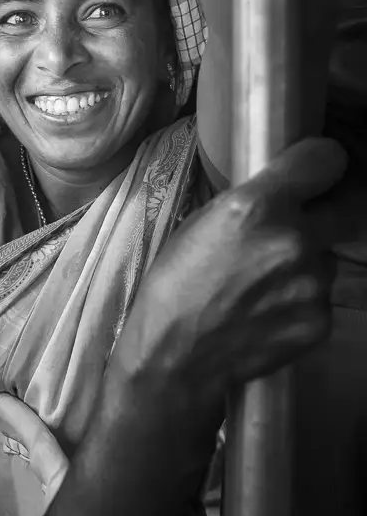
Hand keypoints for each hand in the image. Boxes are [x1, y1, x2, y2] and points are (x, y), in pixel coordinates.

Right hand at [114, 137, 347, 414]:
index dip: (317, 166)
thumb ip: (249, 204)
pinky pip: (320, 297)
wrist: (174, 356)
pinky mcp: (321, 321)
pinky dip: (299, 300)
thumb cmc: (172, 284)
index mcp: (257, 207)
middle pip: (342, 208)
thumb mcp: (199, 224)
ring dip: (304, 263)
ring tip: (261, 286)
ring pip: (327, 258)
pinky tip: (265, 313)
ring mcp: (314, 284)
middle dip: (319, 216)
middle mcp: (296, 239)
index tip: (309, 176)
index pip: (326, 159)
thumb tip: (283, 194)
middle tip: (286, 233)